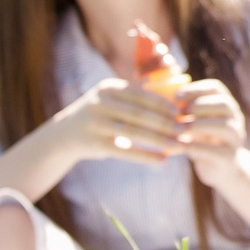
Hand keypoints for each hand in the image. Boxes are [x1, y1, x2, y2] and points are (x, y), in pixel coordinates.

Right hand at [48, 78, 185, 164]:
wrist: (63, 136)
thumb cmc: (98, 115)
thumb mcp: (111, 99)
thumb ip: (136, 96)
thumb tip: (174, 93)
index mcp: (109, 88)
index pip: (142, 95)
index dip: (164, 104)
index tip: (182, 113)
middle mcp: (100, 102)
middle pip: (140, 113)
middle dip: (166, 123)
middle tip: (185, 131)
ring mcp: (95, 123)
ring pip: (135, 132)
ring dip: (160, 140)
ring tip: (179, 146)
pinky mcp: (94, 144)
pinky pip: (125, 151)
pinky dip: (146, 156)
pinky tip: (163, 161)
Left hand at [175, 77, 248, 188]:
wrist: (218, 169)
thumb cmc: (201, 140)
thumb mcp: (194, 122)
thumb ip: (185, 110)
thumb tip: (162, 96)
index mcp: (226, 105)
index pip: (215, 88)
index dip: (196, 89)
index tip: (177, 96)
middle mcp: (236, 119)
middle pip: (224, 104)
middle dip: (199, 106)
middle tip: (180, 112)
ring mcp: (235, 139)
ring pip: (225, 125)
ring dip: (200, 124)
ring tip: (182, 128)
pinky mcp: (230, 158)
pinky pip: (217, 150)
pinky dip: (198, 147)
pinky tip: (183, 146)